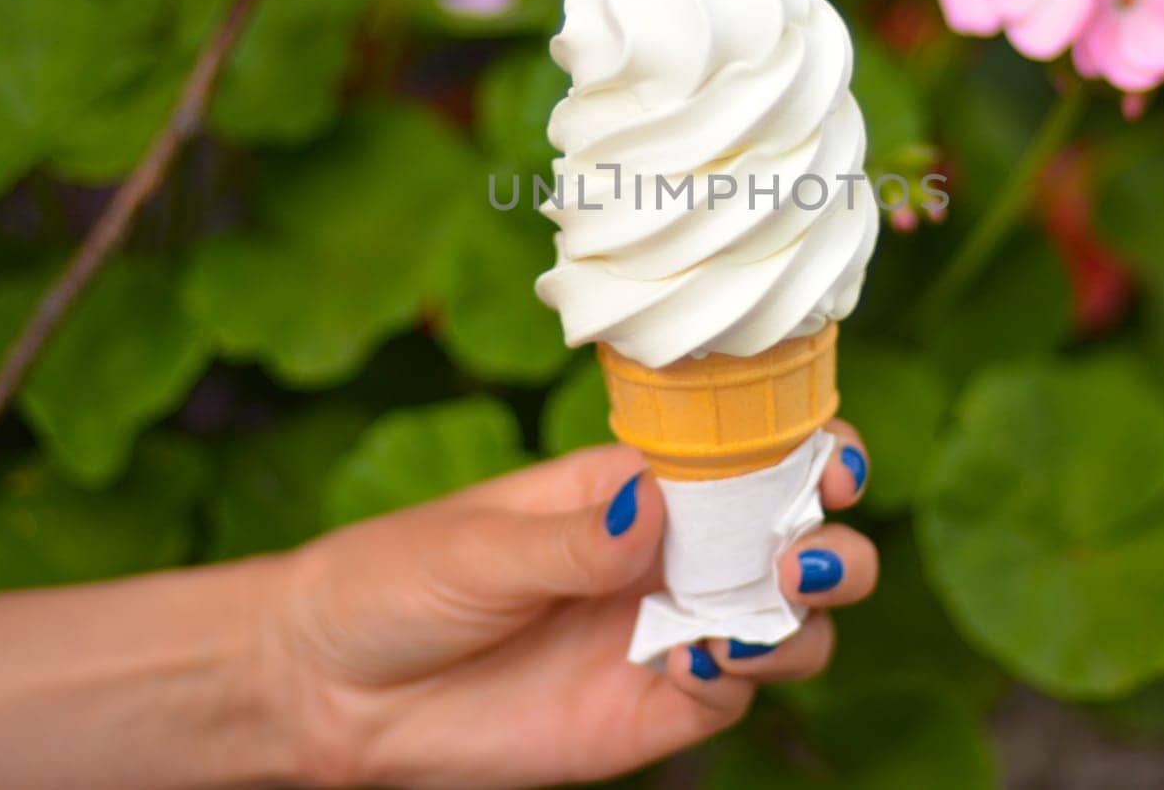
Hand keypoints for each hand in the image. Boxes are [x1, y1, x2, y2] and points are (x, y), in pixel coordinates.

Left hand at [268, 421, 876, 788]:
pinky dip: (744, 675)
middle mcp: (668, 557)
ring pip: (785, 624)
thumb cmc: (394, 582)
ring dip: (799, 617)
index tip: (833, 465)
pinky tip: (704, 660)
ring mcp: (663, 634)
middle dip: (829, 545)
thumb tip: (657, 508)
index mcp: (634, 486)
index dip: (809, 453)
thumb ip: (574, 538)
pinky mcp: (648, 711)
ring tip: (753, 615)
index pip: (747, 457)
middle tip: (798, 557)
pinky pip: (730, 693)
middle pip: (792, 543)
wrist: (330, 690)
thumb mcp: (477, 546)